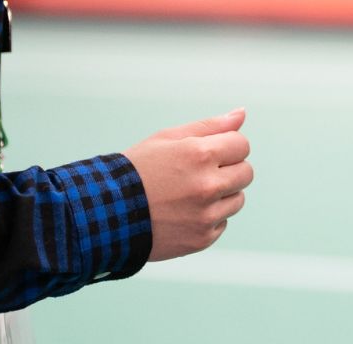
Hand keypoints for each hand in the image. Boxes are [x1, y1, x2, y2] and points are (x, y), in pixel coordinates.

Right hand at [124, 108, 253, 261]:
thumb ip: (210, 126)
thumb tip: (242, 114)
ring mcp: (206, 215)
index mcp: (201, 154)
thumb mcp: (168, 138)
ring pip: (237, 199)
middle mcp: (208, 185)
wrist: (106, 214)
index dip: (227, 147)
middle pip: (246, 172)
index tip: (209, 153)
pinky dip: (208, 218)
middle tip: (199, 173)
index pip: (242, 145)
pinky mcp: (202, 239)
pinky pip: (222, 223)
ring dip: (221, 195)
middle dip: (229, 169)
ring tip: (188, 194)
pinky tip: (182, 213)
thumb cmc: (137, 170)